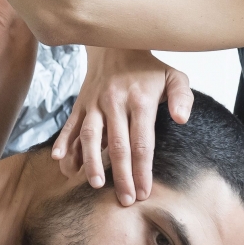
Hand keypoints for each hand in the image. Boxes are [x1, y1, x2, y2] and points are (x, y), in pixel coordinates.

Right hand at [54, 47, 192, 205]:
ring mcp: (94, 103)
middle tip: (125, 200)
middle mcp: (115, 102)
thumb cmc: (149, 68)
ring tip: (94, 184)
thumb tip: (182, 119)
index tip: (144, 192)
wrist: (115, 44)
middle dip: (121, 175)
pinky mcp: (80, 104)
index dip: (142, 170)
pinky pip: (70, 125)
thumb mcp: (173, 76)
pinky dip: (63, 143)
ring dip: (90, 162)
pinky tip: (61, 162)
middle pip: (117, 145)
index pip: (142, 142)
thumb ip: (182, 97)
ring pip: (89, 136)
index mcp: (140, 100)